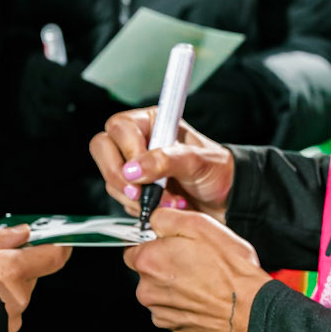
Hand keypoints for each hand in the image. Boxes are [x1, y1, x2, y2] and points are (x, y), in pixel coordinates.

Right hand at [0, 223, 70, 331]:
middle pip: (29, 276)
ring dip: (1, 288)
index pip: (52, 258)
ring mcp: (11, 321)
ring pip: (16, 296)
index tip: (60, 241)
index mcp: (11, 271)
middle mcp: (17, 298)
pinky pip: (4, 314)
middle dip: (14, 267)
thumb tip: (22, 231)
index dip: (58, 248)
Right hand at [91, 109, 234, 220]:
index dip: (127, 149)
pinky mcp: (135, 190)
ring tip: (170, 201)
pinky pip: (122, 199)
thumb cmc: (218, 172)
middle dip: (119, 175)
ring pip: (111, 179)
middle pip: (103, 149)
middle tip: (140, 193)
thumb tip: (134, 168)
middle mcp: (139, 142)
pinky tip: (163, 208)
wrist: (227, 201)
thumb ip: (167, 160)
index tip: (142, 170)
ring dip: (137, 197)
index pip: (120, 127)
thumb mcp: (198, 161)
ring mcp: (134, 167)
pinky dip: (140, 208)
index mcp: (152, 122)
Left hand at [124, 207, 267, 331]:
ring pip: (161, 294)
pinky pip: (176, 312)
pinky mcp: (177, 330)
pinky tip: (206, 298)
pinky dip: (187, 305)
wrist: (251, 309)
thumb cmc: (230, 269)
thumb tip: (153, 219)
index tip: (171, 245)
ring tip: (205, 281)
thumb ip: (166, 217)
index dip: (153, 244)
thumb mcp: (199, 224)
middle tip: (195, 261)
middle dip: (166, 266)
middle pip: (147, 273)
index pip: (132, 248)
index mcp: (148, 262)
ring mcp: (161, 314)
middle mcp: (148, 291)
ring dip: (176, 287)